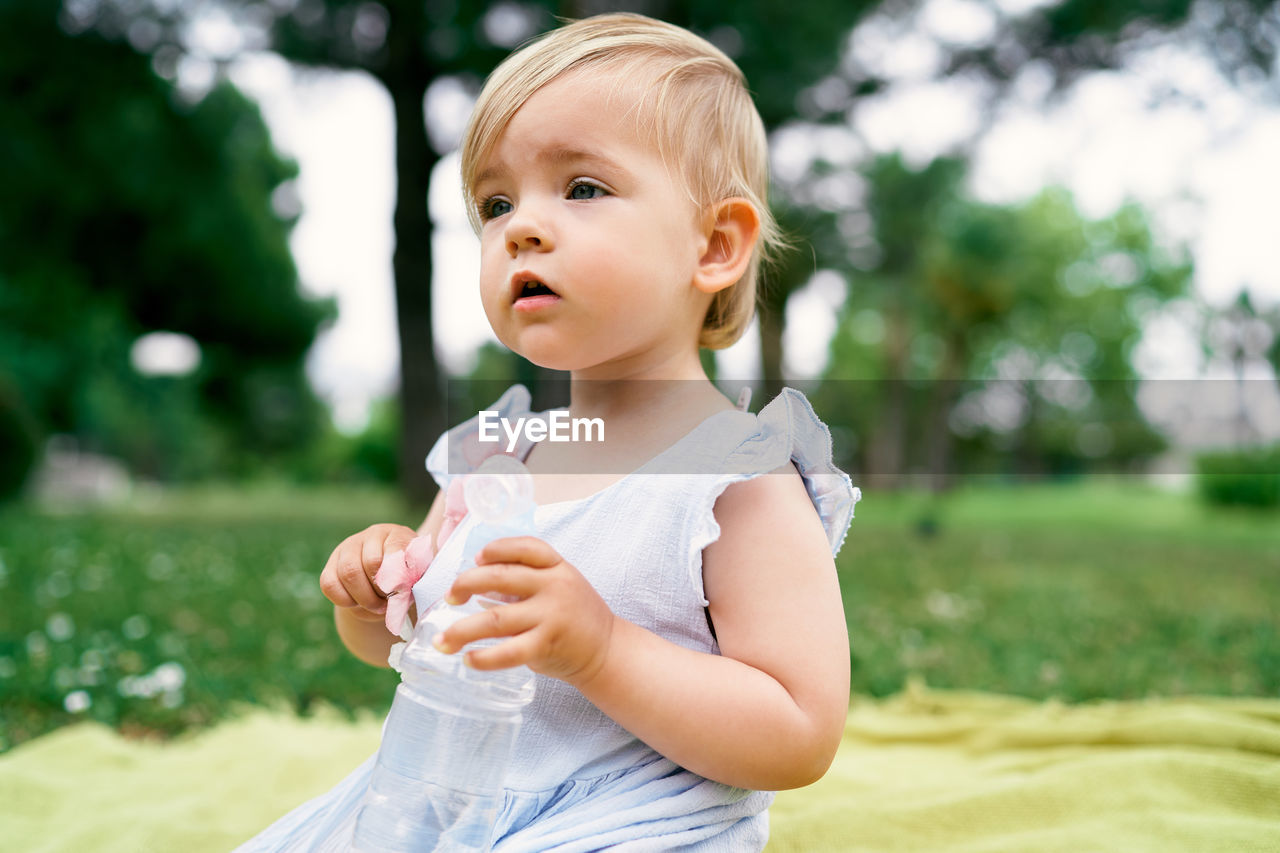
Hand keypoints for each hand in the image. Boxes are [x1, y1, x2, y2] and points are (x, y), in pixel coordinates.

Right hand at [319, 523, 417, 624]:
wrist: (387, 582)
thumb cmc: (406, 578)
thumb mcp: (416, 576)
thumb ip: (412, 579)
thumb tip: (399, 588)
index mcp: (396, 535)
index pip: (395, 549)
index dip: (397, 575)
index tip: (400, 592)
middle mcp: (370, 536)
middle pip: (371, 563)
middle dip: (380, 591)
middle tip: (387, 604)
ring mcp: (348, 548)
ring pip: (348, 573)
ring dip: (364, 598)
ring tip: (376, 606)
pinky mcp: (331, 565)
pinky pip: (329, 584)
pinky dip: (344, 600)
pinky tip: (357, 604)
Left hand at [436, 537, 614, 686]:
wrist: (606, 650)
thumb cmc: (573, 614)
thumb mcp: (559, 584)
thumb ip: (527, 579)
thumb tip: (474, 580)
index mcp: (557, 567)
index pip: (526, 547)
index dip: (497, 548)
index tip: (476, 558)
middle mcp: (554, 587)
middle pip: (501, 577)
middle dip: (466, 584)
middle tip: (450, 597)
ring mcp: (551, 616)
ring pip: (496, 618)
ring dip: (462, 630)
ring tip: (442, 641)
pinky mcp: (547, 645)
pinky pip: (509, 652)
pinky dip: (484, 657)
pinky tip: (469, 659)